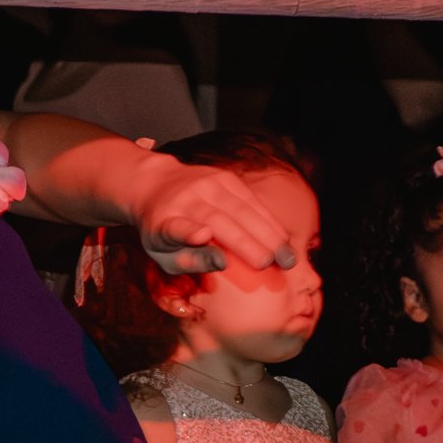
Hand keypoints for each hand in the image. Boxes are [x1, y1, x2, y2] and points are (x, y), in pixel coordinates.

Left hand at [131, 159, 294, 277]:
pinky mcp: (225, 177)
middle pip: (221, 221)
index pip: (176, 227)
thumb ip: (190, 261)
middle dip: (250, 242)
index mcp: (164, 222)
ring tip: (288, 255)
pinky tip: (283, 237)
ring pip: (242, 209)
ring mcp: (207, 184)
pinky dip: (269, 219)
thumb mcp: (164, 254)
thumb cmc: (161, 232)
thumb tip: (222, 263)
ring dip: (269, 232)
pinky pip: (251, 200)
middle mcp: (186, 199)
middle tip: (276, 265)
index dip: (189, 232)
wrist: (155, 184)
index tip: (203, 235)